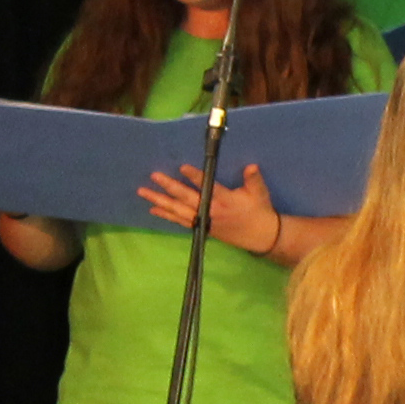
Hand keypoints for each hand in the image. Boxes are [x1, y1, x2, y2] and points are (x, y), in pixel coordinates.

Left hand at [141, 158, 283, 255]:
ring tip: (144, 192)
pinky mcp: (201, 227)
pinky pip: (180, 221)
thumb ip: (253, 179)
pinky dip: (166, 215)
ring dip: (160, 201)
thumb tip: (251, 166)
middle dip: (170, 186)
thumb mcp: (260, 193)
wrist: (260, 237)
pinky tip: (153, 209)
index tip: (182, 167)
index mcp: (225, 200)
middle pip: (187, 198)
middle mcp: (211, 211)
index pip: (208, 187)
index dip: (195, 177)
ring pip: (178, 210)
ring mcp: (204, 220)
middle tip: (155, 176)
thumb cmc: (259, 211)